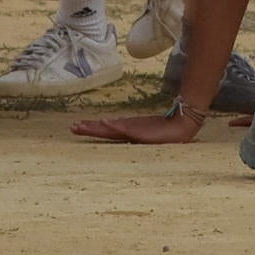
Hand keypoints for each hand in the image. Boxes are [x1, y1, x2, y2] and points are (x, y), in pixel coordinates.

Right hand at [71, 106, 205, 143]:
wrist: (182, 126)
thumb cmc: (166, 129)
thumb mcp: (148, 126)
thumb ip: (137, 124)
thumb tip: (127, 121)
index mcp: (128, 132)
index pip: (106, 130)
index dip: (92, 128)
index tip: (77, 126)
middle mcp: (128, 132)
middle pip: (104, 131)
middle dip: (88, 129)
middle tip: (72, 128)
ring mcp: (134, 132)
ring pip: (110, 129)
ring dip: (95, 128)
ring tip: (81, 126)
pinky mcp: (142, 131)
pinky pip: (124, 128)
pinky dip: (113, 126)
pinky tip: (104, 122)